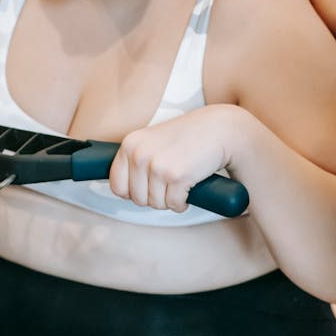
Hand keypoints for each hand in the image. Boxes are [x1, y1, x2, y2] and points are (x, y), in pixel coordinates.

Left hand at [109, 106, 238, 212]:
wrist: (219, 129)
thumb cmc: (187, 137)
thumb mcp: (152, 142)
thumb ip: (135, 159)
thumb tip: (122, 191)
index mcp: (130, 144)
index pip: (117, 186)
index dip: (134, 192)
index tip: (148, 186)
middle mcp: (139, 154)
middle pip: (137, 199)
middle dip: (155, 197)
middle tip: (169, 182)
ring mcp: (157, 165)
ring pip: (156, 204)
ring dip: (170, 200)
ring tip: (180, 181)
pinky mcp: (176, 176)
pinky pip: (174, 205)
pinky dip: (183, 203)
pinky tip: (189, 187)